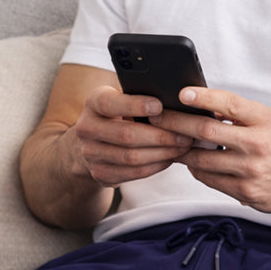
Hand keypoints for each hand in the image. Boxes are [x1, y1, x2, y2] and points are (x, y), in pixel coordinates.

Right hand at [73, 85, 194, 187]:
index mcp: (93, 103)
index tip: (160, 106)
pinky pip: (133, 173)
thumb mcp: (121, 98)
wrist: (93, 142)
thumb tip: (173, 95)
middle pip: (126, 135)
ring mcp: (91, 154)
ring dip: (161, 153)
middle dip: (159, 136)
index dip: (136, 106)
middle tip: (184, 134)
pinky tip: (169, 159)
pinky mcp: (100, 174)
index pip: (111, 104)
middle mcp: (86, 129)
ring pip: (131, 158)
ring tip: (182, 147)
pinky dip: (154, 166)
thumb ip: (138, 95)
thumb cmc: (118, 113)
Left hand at [151, 87, 270, 214]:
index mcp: (264, 120)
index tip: (182, 93)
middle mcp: (258, 144)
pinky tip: (192, 163)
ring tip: (170, 142)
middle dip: (178, 124)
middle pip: (208, 132)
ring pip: (202, 160)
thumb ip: (238, 114)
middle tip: (158, 119)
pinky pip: (209, 179)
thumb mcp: (267, 121)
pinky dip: (196, 170)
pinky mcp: (244, 192)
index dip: (204, 97)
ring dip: (182, 151)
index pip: (230, 104)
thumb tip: (200, 104)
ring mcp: (250, 170)